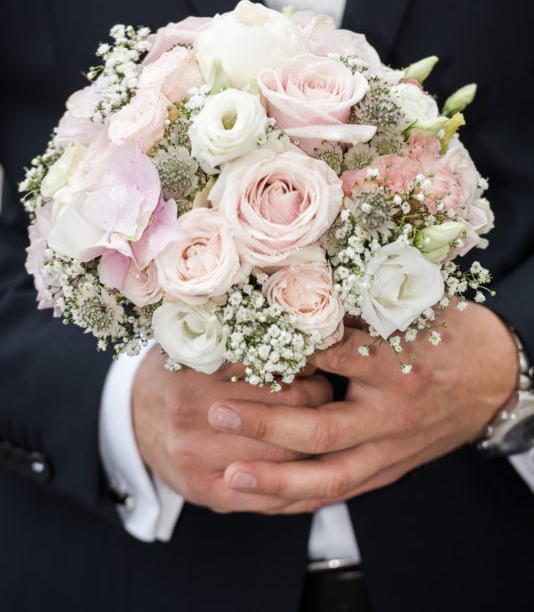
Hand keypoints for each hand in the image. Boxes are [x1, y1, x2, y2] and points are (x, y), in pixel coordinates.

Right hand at [132, 347, 332, 512]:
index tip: (318, 356)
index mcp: (195, 369)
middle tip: (325, 386)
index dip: (307, 360)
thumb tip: (299, 324)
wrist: (133, 419)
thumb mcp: (196, 340)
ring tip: (323, 420)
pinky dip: (300, 479)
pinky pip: (270, 495)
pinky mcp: (206, 492)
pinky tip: (311, 461)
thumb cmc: (177, 372)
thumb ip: (236, 333)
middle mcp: (193, 414)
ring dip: (315, 438)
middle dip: (318, 397)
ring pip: (285, 453)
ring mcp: (197, 458)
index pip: (275, 365)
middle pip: (287, 408)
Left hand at [209, 303, 517, 512]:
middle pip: (322, 429)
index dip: (279, 354)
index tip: (234, 347)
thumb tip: (288, 291)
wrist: (492, 377)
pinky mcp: (389, 470)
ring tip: (229, 477)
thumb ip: (350, 306)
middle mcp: (393, 413)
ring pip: (329, 476)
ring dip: (276, 481)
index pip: (327, 360)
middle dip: (265, 427)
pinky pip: (340, 492)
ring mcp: (392, 449)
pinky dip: (300, 499)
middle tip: (217, 416)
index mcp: (396, 364)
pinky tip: (262, 500)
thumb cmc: (445, 331)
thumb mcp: (406, 307)